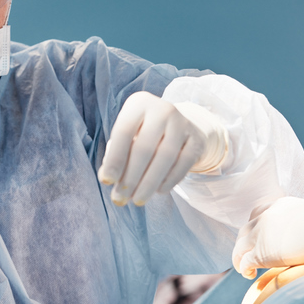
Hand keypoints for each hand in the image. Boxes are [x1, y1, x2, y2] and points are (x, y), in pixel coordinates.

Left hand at [97, 91, 226, 205]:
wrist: (178, 126)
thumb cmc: (143, 133)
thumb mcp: (128, 136)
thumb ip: (115, 155)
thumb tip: (107, 178)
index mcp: (139, 103)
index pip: (124, 131)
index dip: (115, 158)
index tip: (106, 181)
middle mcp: (162, 109)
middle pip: (144, 147)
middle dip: (131, 177)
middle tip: (121, 199)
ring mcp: (182, 123)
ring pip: (165, 157)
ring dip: (149, 183)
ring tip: (138, 199)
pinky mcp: (197, 139)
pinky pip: (183, 164)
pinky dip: (169, 181)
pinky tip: (158, 191)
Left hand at [232, 197, 303, 278]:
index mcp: (283, 205)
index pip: (261, 211)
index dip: (257, 224)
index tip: (259, 234)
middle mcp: (267, 215)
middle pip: (246, 228)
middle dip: (245, 241)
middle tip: (249, 253)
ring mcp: (261, 233)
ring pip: (240, 245)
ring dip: (240, 257)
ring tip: (246, 269)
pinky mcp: (261, 252)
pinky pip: (244, 261)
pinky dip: (244, 268)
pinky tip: (249, 275)